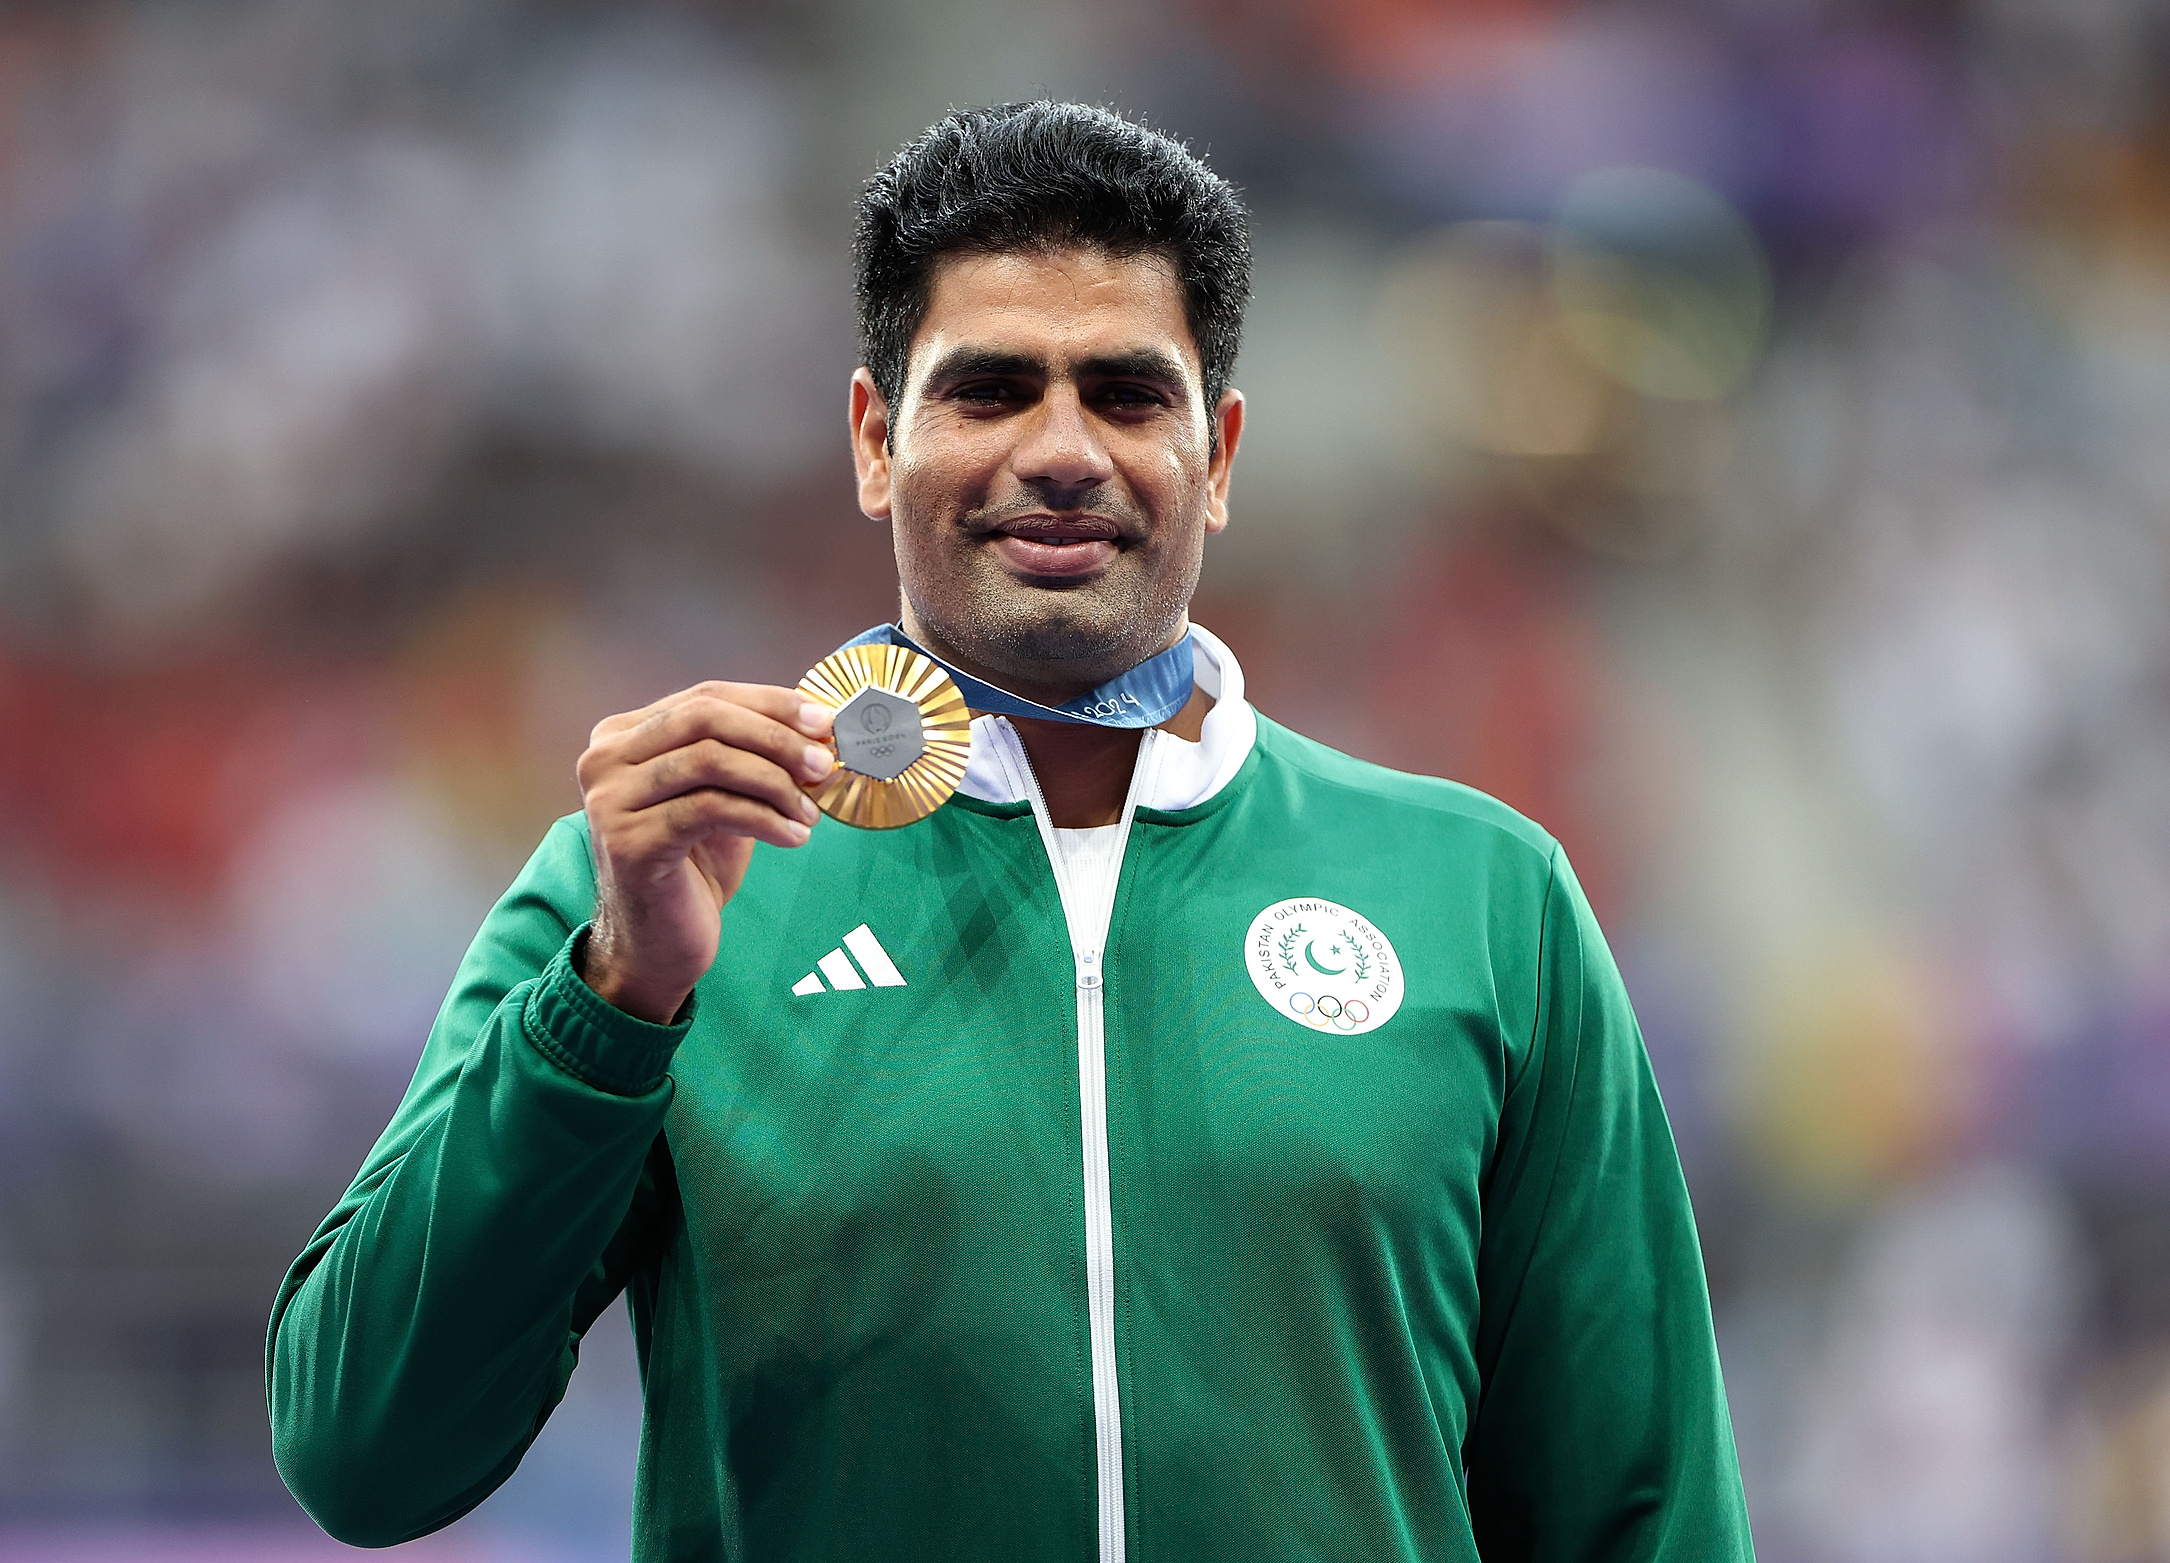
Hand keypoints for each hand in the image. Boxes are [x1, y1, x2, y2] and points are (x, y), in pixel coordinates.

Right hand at [575, 681, 834, 1022]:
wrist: (657, 945)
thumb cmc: (693, 869)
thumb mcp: (724, 798)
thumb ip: (752, 757)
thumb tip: (817, 727)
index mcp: (623, 735)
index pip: (707, 697)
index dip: (770, 704)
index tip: (823, 722)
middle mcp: (604, 759)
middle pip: (705, 717)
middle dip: (776, 737)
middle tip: (824, 764)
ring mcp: (609, 800)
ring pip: (709, 760)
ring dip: (774, 782)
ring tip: (810, 814)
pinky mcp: (628, 842)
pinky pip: (711, 809)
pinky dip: (764, 818)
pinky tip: (793, 837)